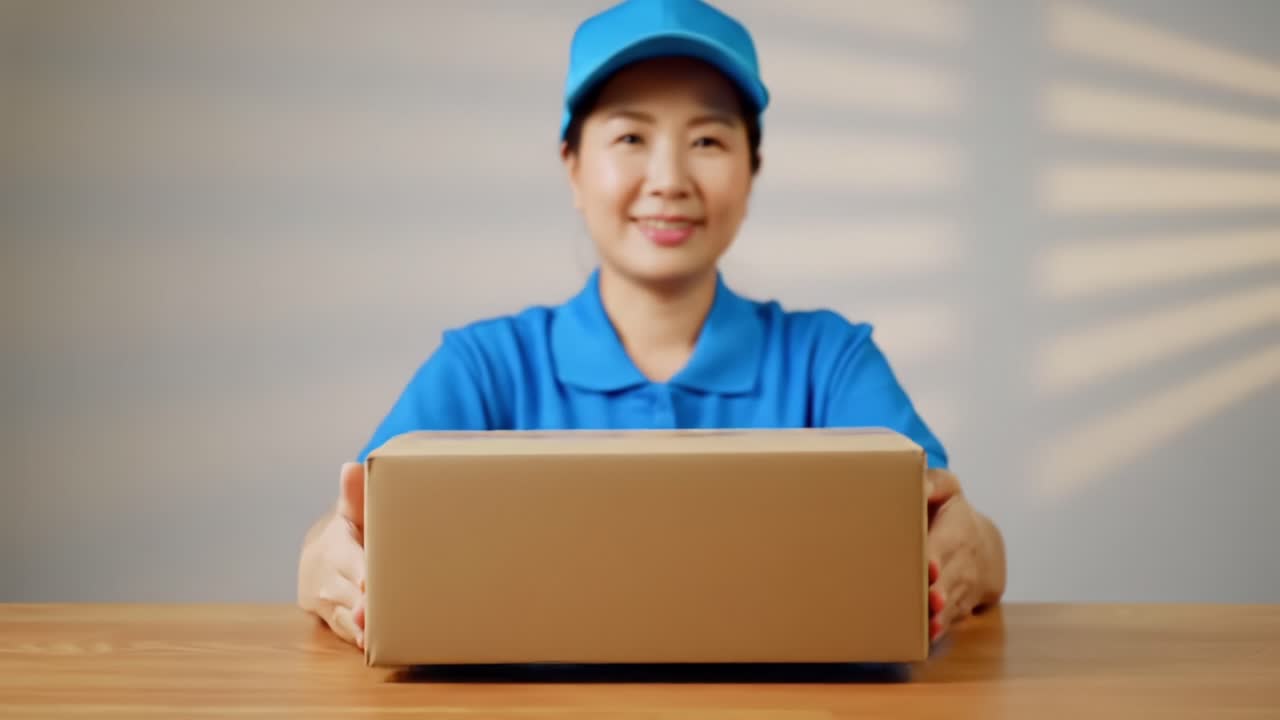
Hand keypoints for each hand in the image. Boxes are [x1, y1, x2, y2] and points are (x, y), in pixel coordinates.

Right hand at [297, 462, 366, 647]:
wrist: (321, 553)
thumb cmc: (350, 529)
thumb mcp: (351, 509)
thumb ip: (354, 494)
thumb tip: (352, 468)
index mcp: (333, 543)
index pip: (344, 556)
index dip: (355, 568)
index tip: (366, 577)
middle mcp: (324, 574)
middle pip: (340, 590)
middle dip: (357, 602)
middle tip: (372, 613)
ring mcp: (324, 599)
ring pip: (339, 614)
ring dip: (354, 625)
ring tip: (369, 634)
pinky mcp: (329, 618)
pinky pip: (340, 629)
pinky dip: (352, 636)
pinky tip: (367, 645)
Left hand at [926, 469, 987, 641]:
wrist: (985, 544)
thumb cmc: (953, 512)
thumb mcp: (947, 489)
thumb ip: (933, 481)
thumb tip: (920, 482)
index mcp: (958, 531)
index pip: (949, 544)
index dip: (939, 556)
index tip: (930, 566)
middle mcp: (964, 562)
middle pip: (951, 579)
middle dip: (940, 591)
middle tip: (930, 600)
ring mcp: (965, 587)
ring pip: (954, 603)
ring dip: (942, 615)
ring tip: (930, 625)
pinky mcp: (961, 605)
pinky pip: (953, 618)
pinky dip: (943, 628)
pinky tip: (930, 637)